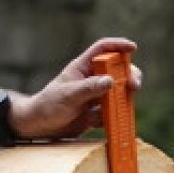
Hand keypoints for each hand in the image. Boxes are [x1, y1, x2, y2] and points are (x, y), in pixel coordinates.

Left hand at [8, 37, 141, 138]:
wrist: (39, 127)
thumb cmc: (48, 106)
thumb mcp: (68, 95)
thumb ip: (89, 88)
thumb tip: (111, 81)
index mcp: (83, 68)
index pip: (103, 50)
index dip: (118, 45)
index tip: (133, 47)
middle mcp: (92, 80)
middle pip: (118, 71)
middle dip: (130, 76)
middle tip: (133, 86)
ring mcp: (96, 96)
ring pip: (119, 93)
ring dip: (124, 99)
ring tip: (122, 107)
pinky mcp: (98, 112)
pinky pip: (113, 113)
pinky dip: (116, 117)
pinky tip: (109, 122)